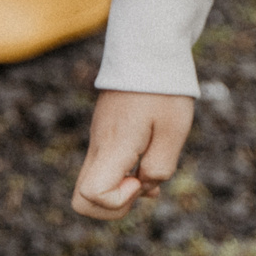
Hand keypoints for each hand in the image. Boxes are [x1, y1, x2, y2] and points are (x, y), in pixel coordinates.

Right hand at [72, 90, 196, 219]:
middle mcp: (98, 147)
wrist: (149, 50)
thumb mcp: (173, 131)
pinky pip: (104, 168)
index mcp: (112, 147)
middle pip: (82, 200)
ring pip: (94, 185)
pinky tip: (147, 159)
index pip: (90, 195)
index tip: (141, 179)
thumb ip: (160, 167)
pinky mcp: (105, 134)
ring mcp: (99, 140)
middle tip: (141, 184)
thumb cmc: (164, 90)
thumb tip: (145, 185)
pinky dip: (123, 174)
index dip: (117, 201)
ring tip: (150, 169)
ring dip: (121, 189)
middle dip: (113, 206)